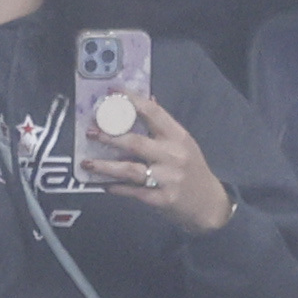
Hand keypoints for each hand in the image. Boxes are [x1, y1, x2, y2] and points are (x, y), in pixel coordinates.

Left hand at [81, 95, 232, 233]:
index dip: (130, 100)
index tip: (110, 92)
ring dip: (106, 166)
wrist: (210, 205)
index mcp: (178, 137)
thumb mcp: (184, 144)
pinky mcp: (162, 200)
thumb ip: (163, 125)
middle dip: (110, 136)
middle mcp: (173, 155)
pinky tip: (104, 185)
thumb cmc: (193, 171)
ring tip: (88, 162)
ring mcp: (167, 179)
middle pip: (135, 142)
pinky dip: (117, 188)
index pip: (152, 112)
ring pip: (130, 169)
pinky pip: (134, 192)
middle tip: (91, 131)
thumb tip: (148, 99)